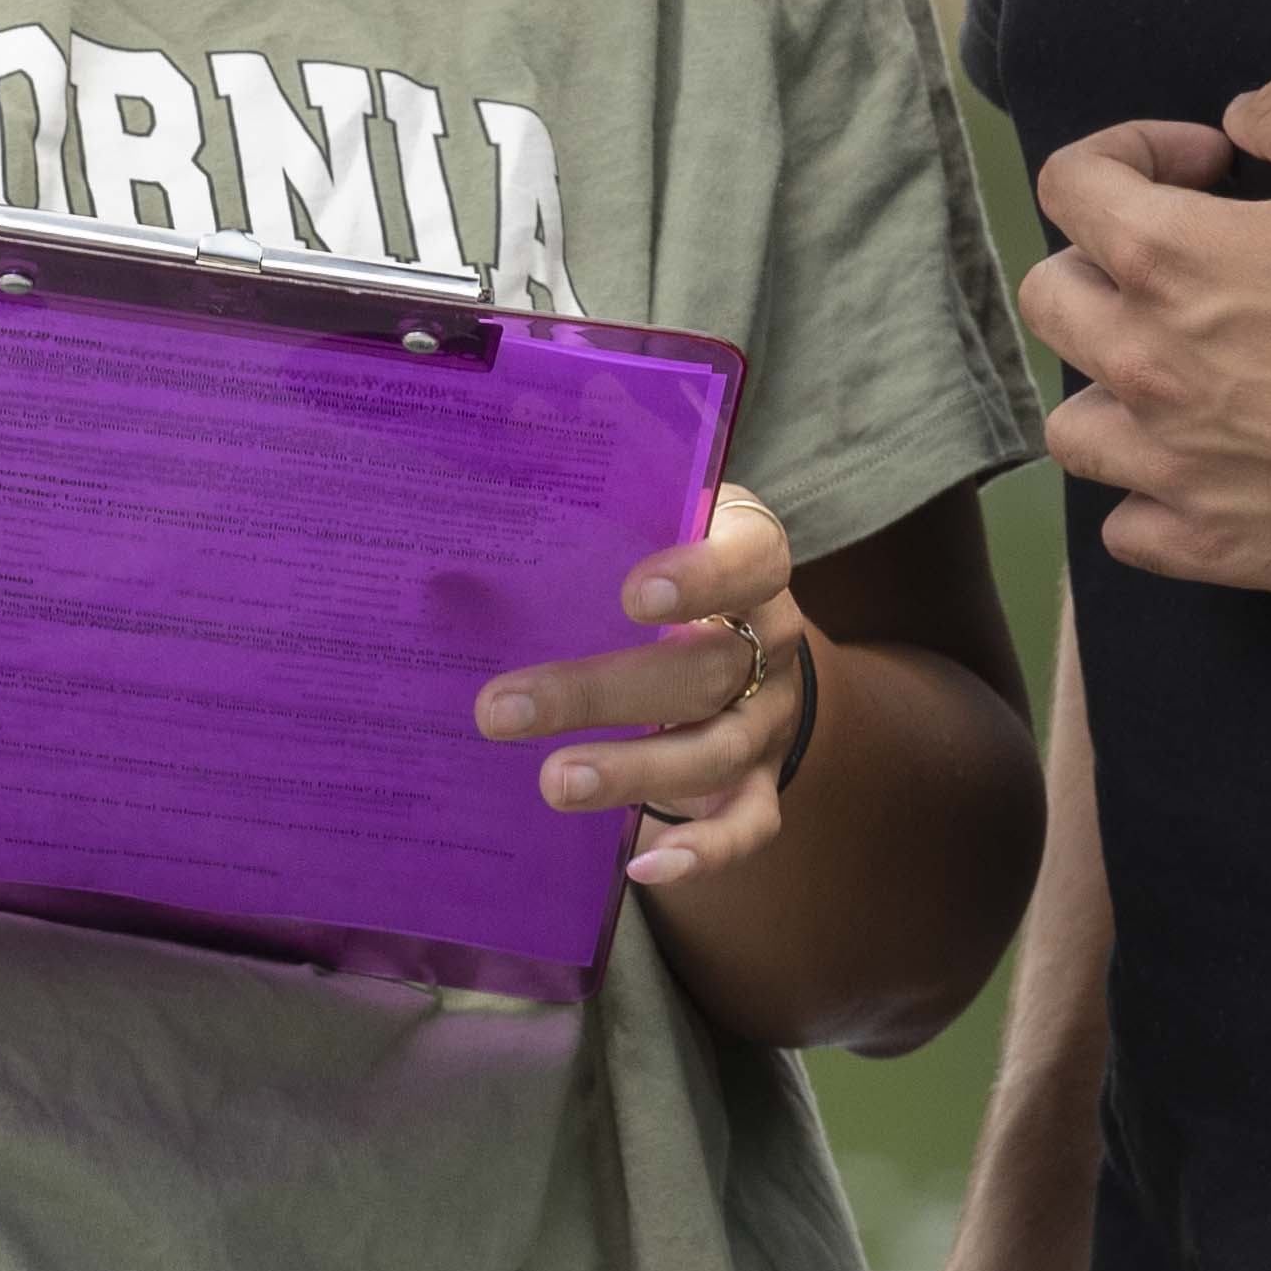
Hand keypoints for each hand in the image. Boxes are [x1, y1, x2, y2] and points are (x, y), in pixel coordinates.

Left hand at [473, 485, 816, 889]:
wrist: (753, 640)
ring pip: (713, 750)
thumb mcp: (658, 504)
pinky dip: (703, 852)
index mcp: (751, 560)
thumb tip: (518, 403)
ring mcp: (768, 719)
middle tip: (500, 709)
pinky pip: (747, 826)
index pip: (748, 560)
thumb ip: (605, 463)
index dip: (700, 576)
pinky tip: (641, 867)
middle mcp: (769, 641)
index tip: (630, 593)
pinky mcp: (759, 784)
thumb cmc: (676, 556)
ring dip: (632, 771)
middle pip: (703, 670)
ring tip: (551, 783)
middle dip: (601, 693)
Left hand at [1026, 73, 1270, 598]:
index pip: (1068, 182)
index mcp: (1168, 259)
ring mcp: (1168, 463)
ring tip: (1178, 379)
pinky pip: (1125, 528)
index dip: (1128, 152)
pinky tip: (1201, 474)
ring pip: (1070, 425)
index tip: (1206, 169)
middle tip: (1185, 269)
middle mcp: (1144, 361)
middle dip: (1102, 263)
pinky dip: (1148, 500)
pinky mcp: (1207, 544)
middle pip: (1049, 299)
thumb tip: (1238, 117)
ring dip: (1110, 391)